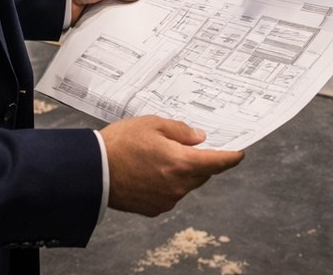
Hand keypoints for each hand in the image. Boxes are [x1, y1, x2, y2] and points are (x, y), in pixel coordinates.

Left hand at [69, 0, 139, 25]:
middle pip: (117, 1)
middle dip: (126, 5)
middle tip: (142, 11)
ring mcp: (94, 6)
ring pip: (111, 12)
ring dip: (118, 16)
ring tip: (135, 22)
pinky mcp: (90, 18)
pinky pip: (102, 22)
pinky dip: (109, 25)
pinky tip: (120, 28)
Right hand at [100, 116, 243, 215]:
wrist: (93, 171)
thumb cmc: (120, 144)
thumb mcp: (152, 125)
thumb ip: (180, 131)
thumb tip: (198, 138)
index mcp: (181, 163)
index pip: (217, 163)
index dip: (231, 157)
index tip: (239, 153)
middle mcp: (178, 186)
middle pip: (202, 173)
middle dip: (201, 160)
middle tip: (190, 146)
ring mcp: (167, 200)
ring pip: (187, 184)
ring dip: (183, 171)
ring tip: (161, 156)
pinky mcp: (155, 208)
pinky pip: (171, 194)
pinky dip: (169, 183)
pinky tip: (152, 171)